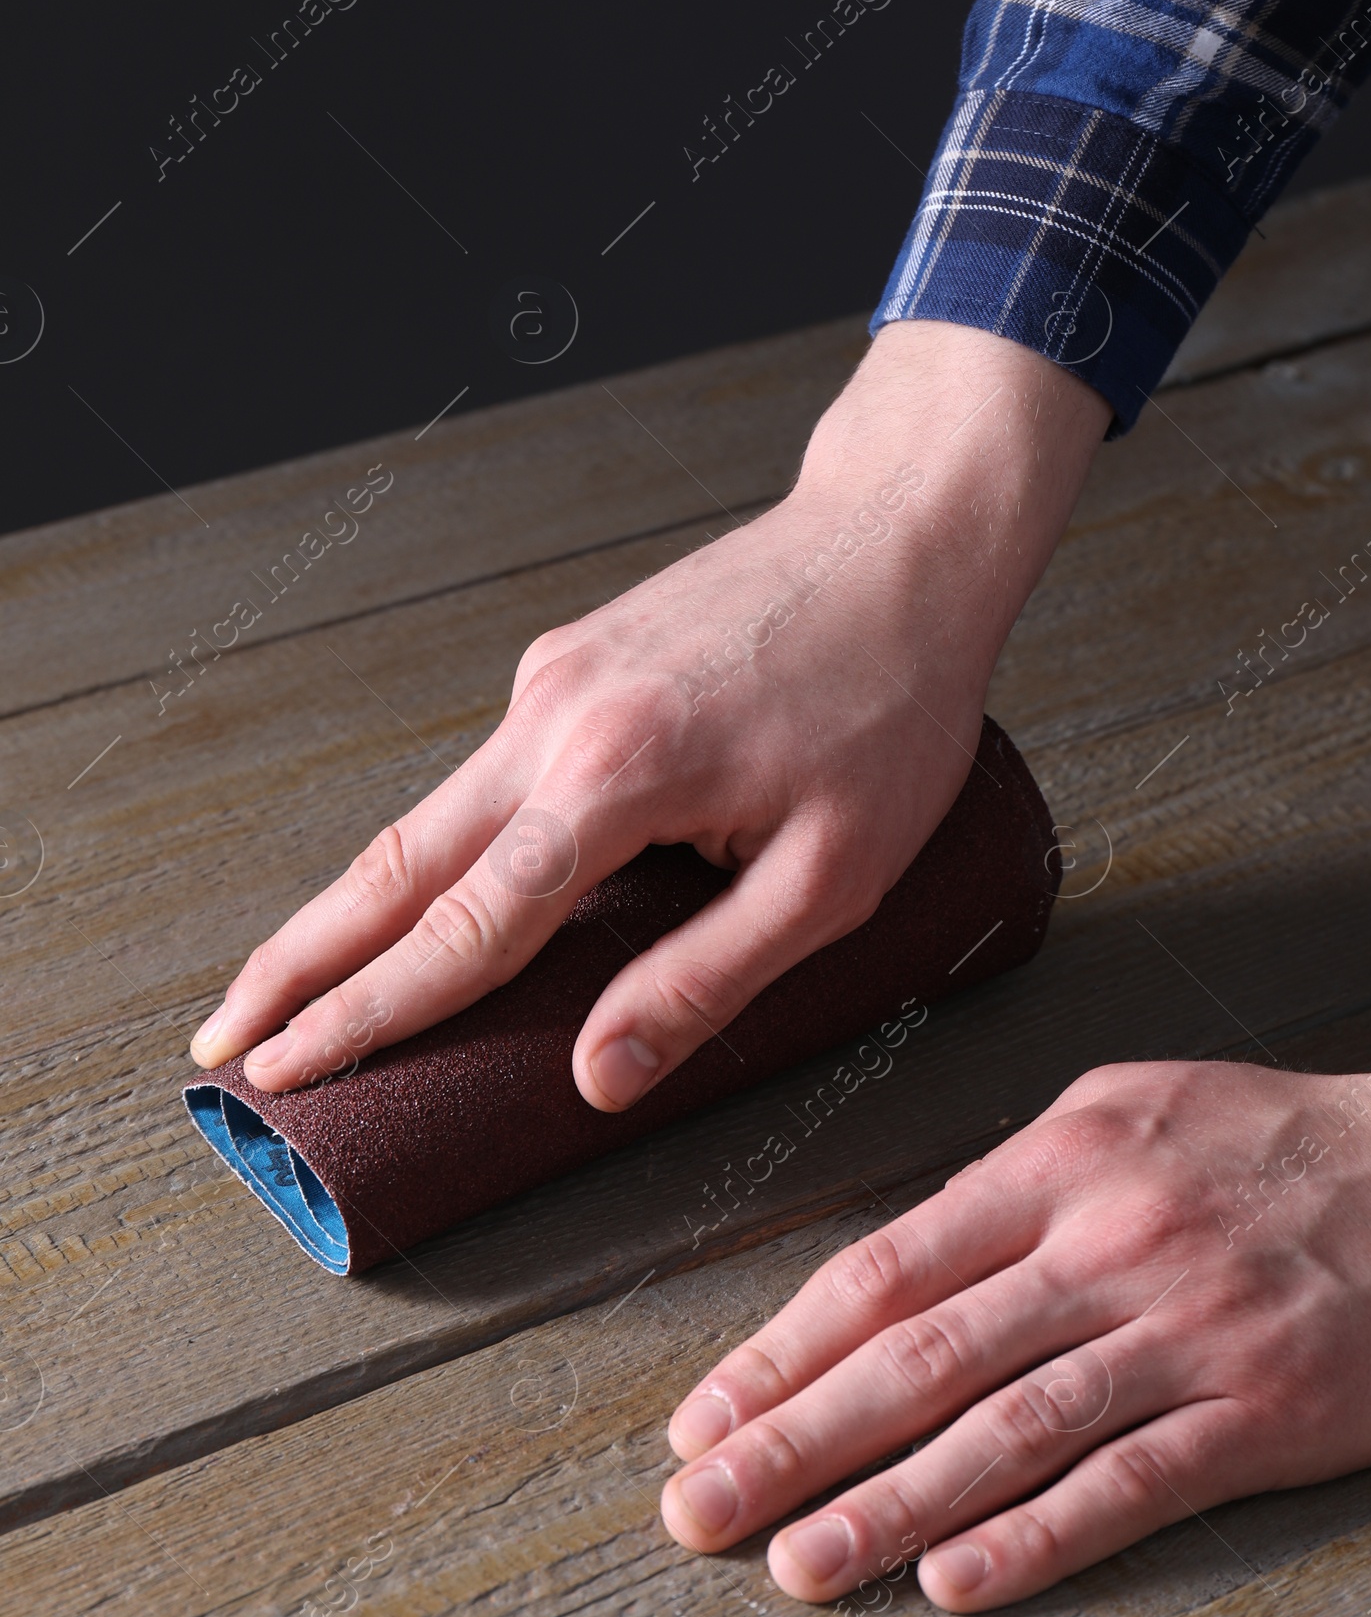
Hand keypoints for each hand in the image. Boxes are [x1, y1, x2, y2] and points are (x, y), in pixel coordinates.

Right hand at [187, 320, 1107, 1108]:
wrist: (899, 541)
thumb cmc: (889, 700)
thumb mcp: (833, 873)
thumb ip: (707, 978)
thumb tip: (600, 1076)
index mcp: (616, 776)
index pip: (461, 928)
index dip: (366, 1016)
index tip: (287, 1072)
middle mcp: (556, 718)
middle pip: (396, 863)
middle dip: (299, 961)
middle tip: (224, 1038)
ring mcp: (554, 679)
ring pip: (429, 816)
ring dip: (355, 906)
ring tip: (295, 985)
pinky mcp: (571, 662)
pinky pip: (485, 775)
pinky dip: (437, 848)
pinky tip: (430, 899)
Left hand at [660, 966, 1370, 1609]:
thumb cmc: (1300, 1140)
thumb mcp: (1142, 1108)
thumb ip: (1025, 1181)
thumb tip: (909, 1257)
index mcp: (1064, 1158)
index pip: (886, 1265)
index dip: (781, 1349)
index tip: (705, 1413)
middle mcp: (1108, 1238)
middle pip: (917, 1352)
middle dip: (790, 1435)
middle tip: (696, 1507)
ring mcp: (1185, 1326)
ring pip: (1003, 1426)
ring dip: (886, 1504)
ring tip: (796, 1563)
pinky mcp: (1263, 1408)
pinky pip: (1128, 1481)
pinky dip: (1035, 1535)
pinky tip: (958, 1577)